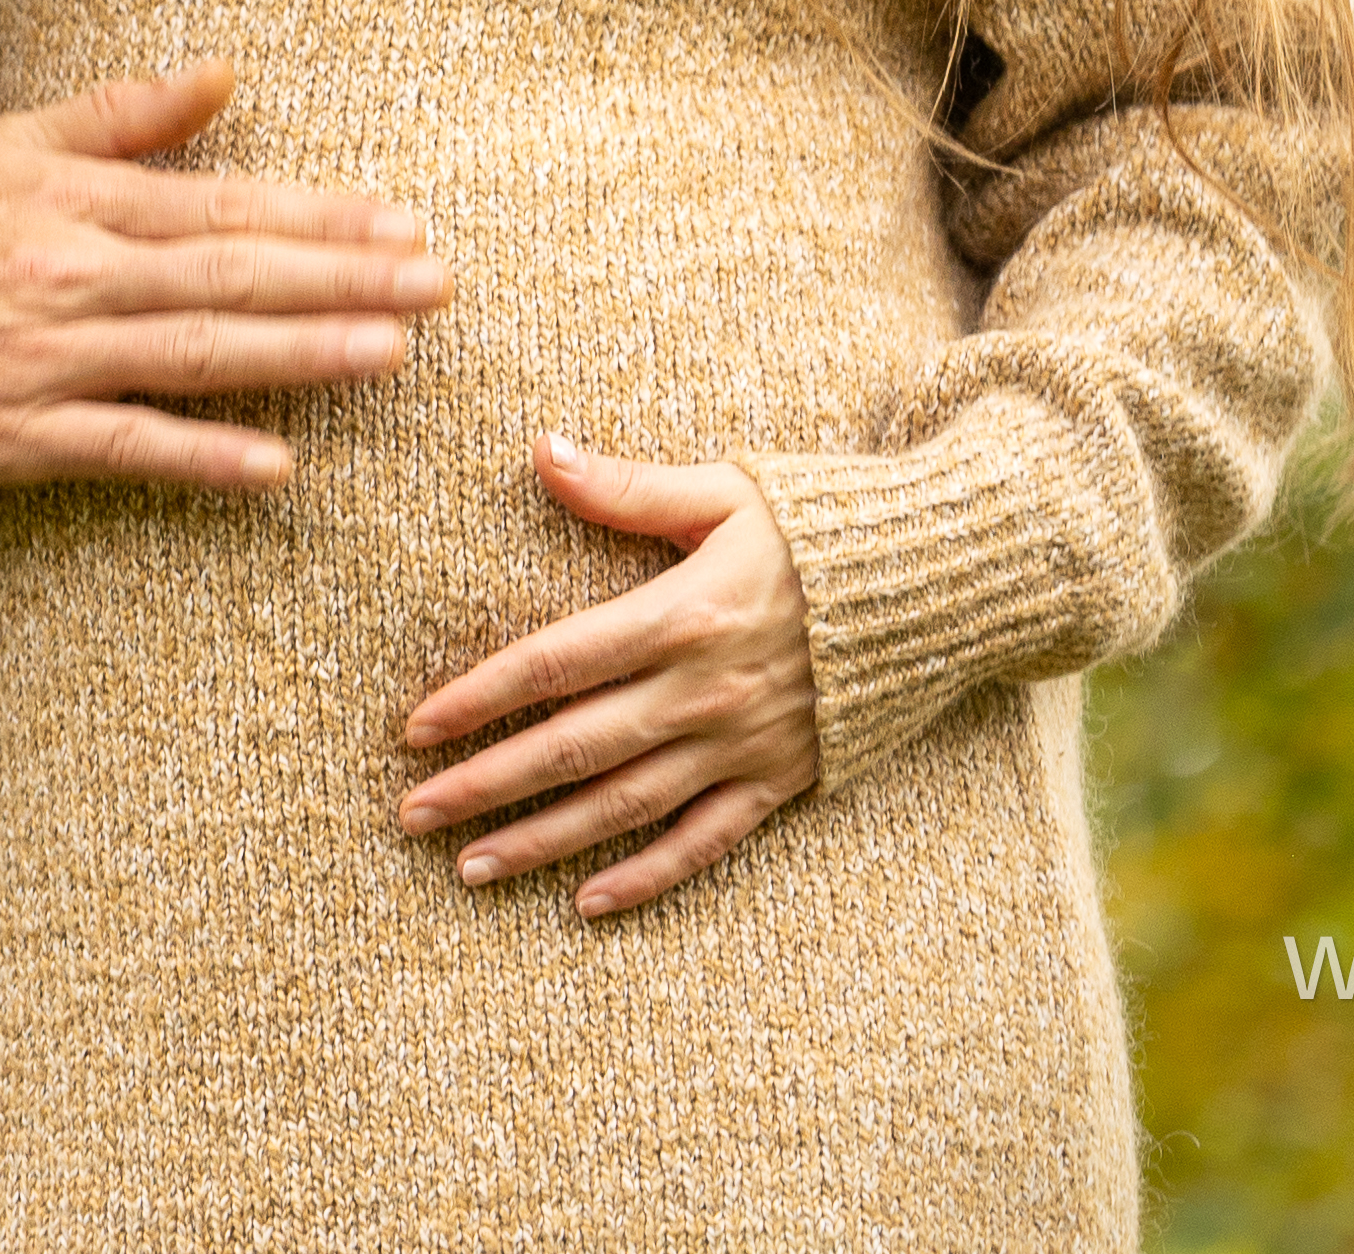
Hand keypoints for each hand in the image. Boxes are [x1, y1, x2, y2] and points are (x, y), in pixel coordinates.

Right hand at [0, 60, 445, 494]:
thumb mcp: (9, 145)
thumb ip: (121, 114)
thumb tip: (225, 72)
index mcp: (73, 201)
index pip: (222, 206)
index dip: (317, 216)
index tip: (404, 223)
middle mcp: (69, 275)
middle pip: (228, 278)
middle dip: (341, 279)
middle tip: (439, 284)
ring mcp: (45, 360)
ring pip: (194, 356)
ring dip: (297, 355)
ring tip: (390, 354)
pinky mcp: (14, 438)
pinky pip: (124, 447)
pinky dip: (199, 457)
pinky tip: (276, 467)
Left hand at [394, 434, 819, 916]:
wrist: (944, 582)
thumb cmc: (825, 525)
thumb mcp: (726, 490)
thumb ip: (629, 487)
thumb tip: (541, 451)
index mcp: (681, 614)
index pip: (554, 663)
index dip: (479, 696)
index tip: (415, 728)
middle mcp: (703, 690)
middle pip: (572, 748)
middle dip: (484, 784)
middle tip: (410, 815)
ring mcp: (742, 745)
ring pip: (624, 807)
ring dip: (541, 841)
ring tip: (469, 866)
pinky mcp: (781, 781)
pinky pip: (703, 842)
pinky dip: (647, 878)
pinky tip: (587, 901)